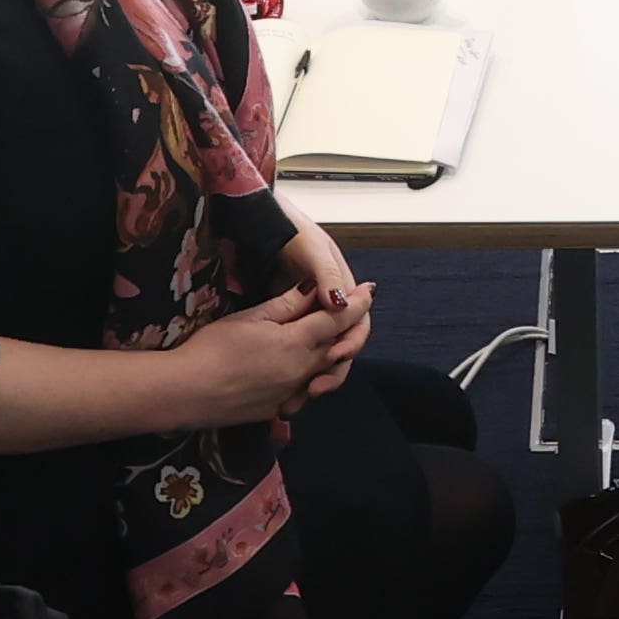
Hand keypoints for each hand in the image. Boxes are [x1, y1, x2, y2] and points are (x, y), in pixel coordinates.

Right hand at [179, 282, 358, 430]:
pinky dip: (309, 376)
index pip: (337, 319)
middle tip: (352, 311)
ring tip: (328, 338)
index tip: (369, 290)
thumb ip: (286, 305)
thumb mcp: (250, 318)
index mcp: (297, 343)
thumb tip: (313, 289)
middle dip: (348, 329)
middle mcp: (302, 371)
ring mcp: (291, 394)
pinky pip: (303, 391)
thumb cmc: (212, 348)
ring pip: (323, 372)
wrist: (186, 392)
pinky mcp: (276, 409)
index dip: (356, 303)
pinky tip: (297, 367)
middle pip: (336, 347)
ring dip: (330, 354)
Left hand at [278, 219, 375, 397]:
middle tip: (313, 388)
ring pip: (320, 353)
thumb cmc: (291, 230)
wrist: (261, 223)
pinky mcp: (289, 322)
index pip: (356, 323)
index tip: (336, 356)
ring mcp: (309, 315)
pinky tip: (282, 386)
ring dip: (313, 375)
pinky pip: (299, 351)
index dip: (350, 342)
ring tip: (299, 396)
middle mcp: (329, 305)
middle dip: (332, 369)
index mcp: (341, 289)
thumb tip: (340, 303)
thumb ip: (326, 276)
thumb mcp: (311, 249)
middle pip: (340, 345)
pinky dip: (294, 370)